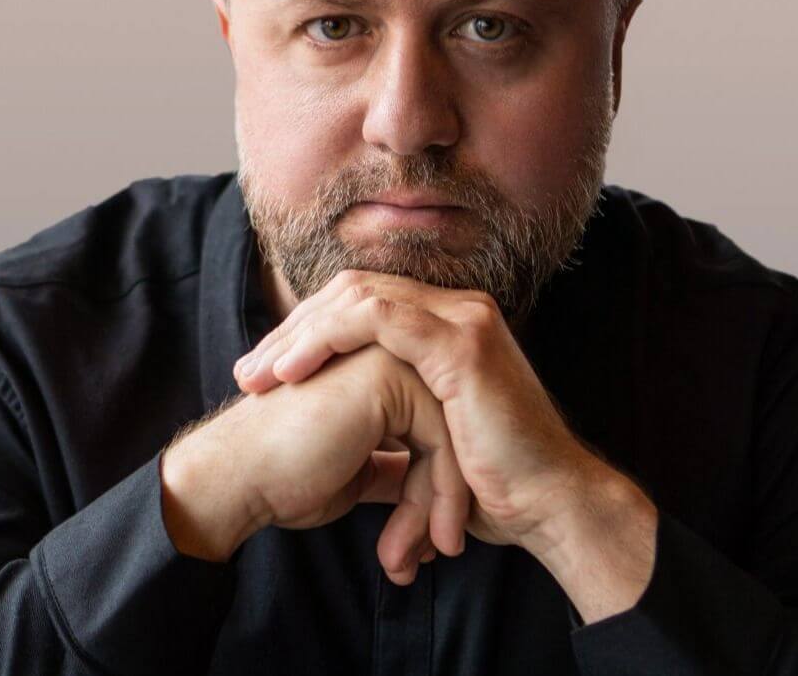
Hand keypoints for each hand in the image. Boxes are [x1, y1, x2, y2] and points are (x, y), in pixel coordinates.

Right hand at [163, 343, 470, 582]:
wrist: (237, 478)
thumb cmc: (285, 476)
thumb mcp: (360, 470)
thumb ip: (399, 466)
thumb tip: (436, 487)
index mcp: (379, 367)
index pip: (438, 425)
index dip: (438, 485)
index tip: (431, 541)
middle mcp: (388, 351)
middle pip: (451, 428)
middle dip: (444, 497)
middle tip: (435, 552)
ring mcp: (389, 356)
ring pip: (453, 435)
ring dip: (441, 505)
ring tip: (420, 556)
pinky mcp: (389, 377)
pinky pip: (441, 441)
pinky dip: (439, 498)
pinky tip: (419, 543)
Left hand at [233, 269, 604, 559]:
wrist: (549, 505)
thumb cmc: (493, 483)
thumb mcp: (429, 440)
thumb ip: (393, 420)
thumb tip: (347, 436)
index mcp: (446, 325)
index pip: (362, 305)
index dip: (309, 332)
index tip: (267, 375)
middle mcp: (455, 309)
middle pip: (352, 292)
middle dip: (293, 331)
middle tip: (248, 375)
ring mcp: (461, 318)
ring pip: (358, 297)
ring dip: (300, 334)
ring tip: (260, 377)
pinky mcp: (461, 341)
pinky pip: (378, 318)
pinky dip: (327, 338)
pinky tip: (294, 372)